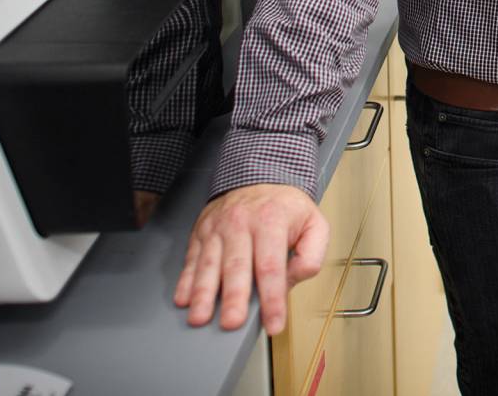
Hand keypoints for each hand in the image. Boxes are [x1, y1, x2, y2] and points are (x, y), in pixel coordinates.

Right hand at [174, 183, 327, 334]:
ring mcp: (218, 228)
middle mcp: (241, 223)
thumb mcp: (314, 223)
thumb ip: (311, 254)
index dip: (272, 298)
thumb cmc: (285, 206)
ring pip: (208, 264)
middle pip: (237, 266)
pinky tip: (184, 299)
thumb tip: (294, 279)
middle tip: (232, 323)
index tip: (273, 322)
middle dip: (233, 298)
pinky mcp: (201, 232)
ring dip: (203, 294)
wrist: (257, 175)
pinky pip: (191, 258)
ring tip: (200, 318)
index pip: (272, 266)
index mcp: (271, 221)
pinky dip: (186, 281)